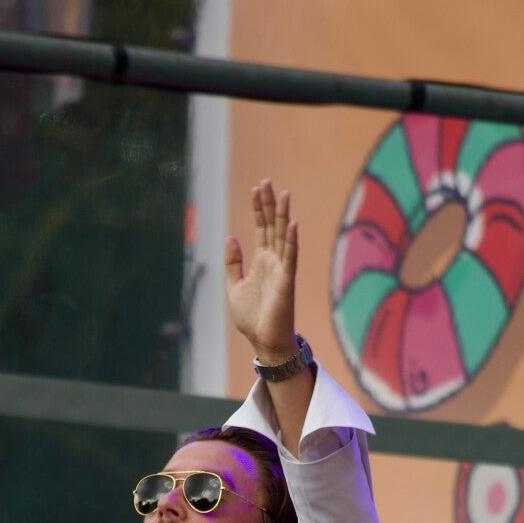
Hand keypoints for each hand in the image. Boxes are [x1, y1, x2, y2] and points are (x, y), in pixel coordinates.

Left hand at [224, 179, 297, 362]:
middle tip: (266, 181)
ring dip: (283, 215)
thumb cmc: (252, 318)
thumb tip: (231, 237)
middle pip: (272, 226)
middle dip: (268, 204)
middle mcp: (273, 261)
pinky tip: (293, 223)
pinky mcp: (287, 281)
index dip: (258, 208)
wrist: (264, 341)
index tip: (256, 188)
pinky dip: (292, 240)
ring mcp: (282, 269)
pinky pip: (291, 257)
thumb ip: (233, 263)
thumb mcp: (234, 286)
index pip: (261, 228)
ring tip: (282, 193)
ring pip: (283, 236)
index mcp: (260, 261)